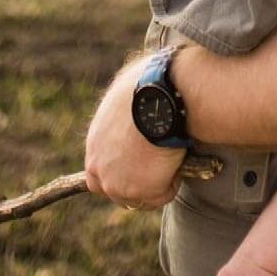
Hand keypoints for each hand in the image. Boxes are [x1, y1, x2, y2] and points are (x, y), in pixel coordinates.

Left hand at [84, 58, 187, 208]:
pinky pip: (162, 194)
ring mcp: (117, 183)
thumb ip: (124, 102)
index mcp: (95, 141)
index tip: (140, 160)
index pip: (98, 169)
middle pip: (114, 188)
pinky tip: (180, 161)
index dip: (119, 167)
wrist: (161, 95)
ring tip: (173, 159)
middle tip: (159, 165)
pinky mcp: (141, 191)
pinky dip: (173, 183)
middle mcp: (98, 166)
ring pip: (139, 195)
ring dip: (156, 182)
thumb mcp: (126, 87)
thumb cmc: (149, 80)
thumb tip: (136, 86)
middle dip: (135, 181)